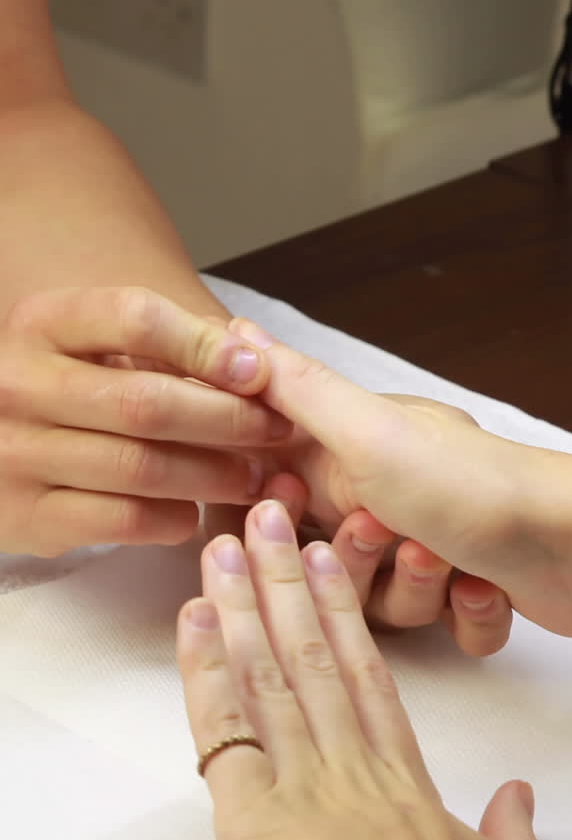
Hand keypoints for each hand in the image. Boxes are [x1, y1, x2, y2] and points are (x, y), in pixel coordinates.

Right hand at [0, 287, 291, 555]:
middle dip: (228, 420)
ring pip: (141, 467)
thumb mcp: (90, 347)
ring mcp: (14, 453)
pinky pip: (121, 520)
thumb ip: (162, 346)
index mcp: (41, 324)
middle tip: (276, 431)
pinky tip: (195, 511)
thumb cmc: (61, 392)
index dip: (207, 346)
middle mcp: (17, 384)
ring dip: (214, 475)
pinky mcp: (23, 517)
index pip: (136, 319)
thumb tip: (256, 361)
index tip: (259, 371)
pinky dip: (173, 517)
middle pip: (147, 402)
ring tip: (255, 478)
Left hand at [177, 504, 554, 839]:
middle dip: (288, 580)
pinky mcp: (256, 809)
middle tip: (267, 518)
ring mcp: (304, 776)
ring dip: (243, 602)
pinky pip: (223, 727)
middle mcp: (350, 760)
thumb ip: (511, 833)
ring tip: (223, 545)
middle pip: (313, 652)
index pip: (368, 675)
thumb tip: (519, 798)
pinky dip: (206, 668)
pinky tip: (195, 617)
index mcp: (403, 777)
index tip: (330, 562)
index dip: (345, 615)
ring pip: (269, 670)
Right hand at [232, 322, 571, 657]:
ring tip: (443, 559)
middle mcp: (398, 497)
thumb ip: (293, 389)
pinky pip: (443, 631)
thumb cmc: (467, 484)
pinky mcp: (477, 594)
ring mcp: (439, 546)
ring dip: (414, 589)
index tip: (288, 512)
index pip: (283, 496)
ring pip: (386, 606)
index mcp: (361, 454)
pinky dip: (463, 615)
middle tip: (384, 532)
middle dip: (354, 563)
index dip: (276, 519)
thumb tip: (233, 336)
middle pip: (330, 564)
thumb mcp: (363, 429)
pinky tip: (482, 587)